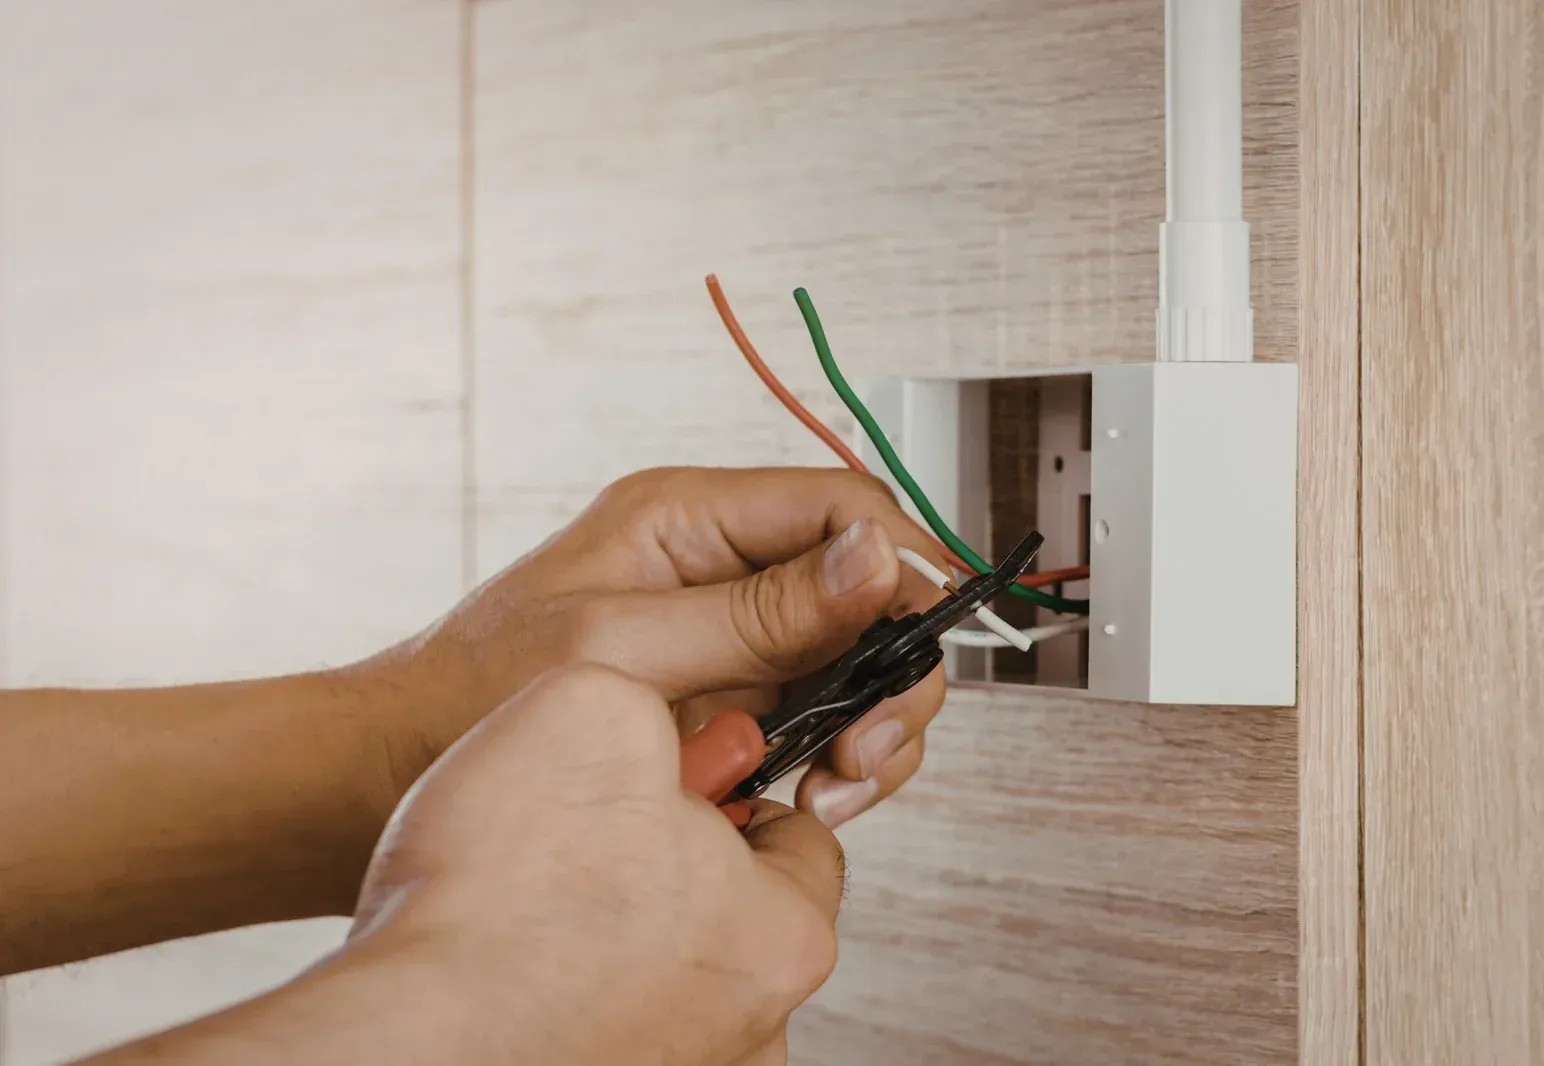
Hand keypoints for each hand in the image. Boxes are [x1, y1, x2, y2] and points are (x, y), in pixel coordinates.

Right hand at [80, 666, 840, 1065]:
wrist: (391, 1038)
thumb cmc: (497, 896)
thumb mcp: (596, 703)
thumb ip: (660, 698)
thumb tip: (664, 719)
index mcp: (783, 935)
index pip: (800, 835)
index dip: (732, 784)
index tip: (673, 771)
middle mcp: (752, 1031)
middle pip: (730, 909)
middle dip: (668, 859)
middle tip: (589, 825)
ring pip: (662, 972)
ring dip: (612, 930)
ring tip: (533, 891)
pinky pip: (595, 1023)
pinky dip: (561, 991)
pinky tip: (504, 960)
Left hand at [370, 467, 949, 826]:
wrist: (403, 767)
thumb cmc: (478, 688)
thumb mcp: (623, 646)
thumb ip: (755, 610)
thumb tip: (874, 558)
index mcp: (691, 517)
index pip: (838, 506)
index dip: (896, 562)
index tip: (913, 635)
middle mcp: (722, 568)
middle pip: (867, 588)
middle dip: (892, 666)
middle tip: (870, 741)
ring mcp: (732, 636)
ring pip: (857, 659)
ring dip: (873, 723)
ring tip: (840, 785)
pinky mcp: (731, 697)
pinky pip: (820, 713)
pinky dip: (837, 757)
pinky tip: (814, 797)